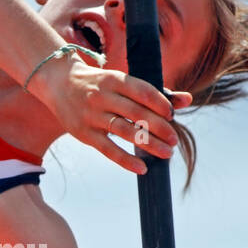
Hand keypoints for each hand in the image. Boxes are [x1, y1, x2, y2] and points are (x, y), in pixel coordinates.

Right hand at [29, 53, 192, 173]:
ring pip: (123, 131)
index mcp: (114, 79)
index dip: (159, 103)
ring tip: (167, 153)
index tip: (171, 115)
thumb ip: (155, 93)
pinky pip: (107, 149)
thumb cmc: (100, 84)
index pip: (142, 90)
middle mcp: (102, 96)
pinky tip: (142, 168)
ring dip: (148, 144)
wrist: (59, 84)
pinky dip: (125, 160)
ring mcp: (92, 116)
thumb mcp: (123, 82)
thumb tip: (188, 100)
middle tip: (174, 140)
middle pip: (135, 112)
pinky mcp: (84, 134)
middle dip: (158, 127)